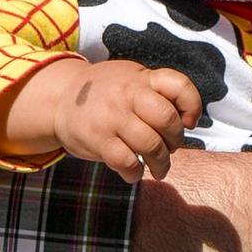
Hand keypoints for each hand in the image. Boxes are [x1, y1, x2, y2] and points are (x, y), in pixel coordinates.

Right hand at [54, 60, 202, 184]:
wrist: (59, 99)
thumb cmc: (105, 92)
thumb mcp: (130, 78)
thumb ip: (156, 90)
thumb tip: (185, 119)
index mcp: (141, 78)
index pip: (178, 85)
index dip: (192, 106)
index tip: (188, 122)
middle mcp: (127, 94)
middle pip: (166, 119)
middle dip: (176, 141)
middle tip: (171, 149)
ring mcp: (112, 117)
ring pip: (150, 145)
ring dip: (161, 164)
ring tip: (159, 169)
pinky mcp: (98, 140)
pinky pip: (127, 162)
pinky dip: (135, 173)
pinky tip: (133, 173)